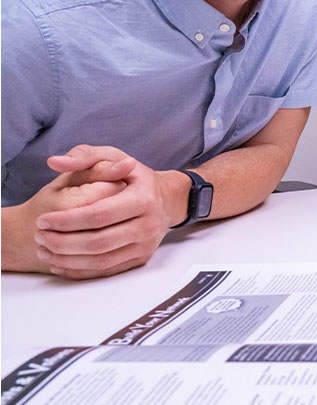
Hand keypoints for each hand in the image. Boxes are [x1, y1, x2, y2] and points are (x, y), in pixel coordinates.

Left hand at [34, 145, 181, 278]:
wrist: (165, 199)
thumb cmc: (133, 177)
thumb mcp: (112, 156)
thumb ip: (84, 155)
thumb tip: (56, 161)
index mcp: (143, 198)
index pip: (99, 215)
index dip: (67, 221)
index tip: (43, 220)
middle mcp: (149, 224)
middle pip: (98, 242)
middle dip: (63, 243)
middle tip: (40, 237)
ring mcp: (146, 245)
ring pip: (101, 261)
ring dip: (67, 259)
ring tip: (45, 251)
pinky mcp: (141, 258)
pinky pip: (107, 271)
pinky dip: (80, 271)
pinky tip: (60, 263)